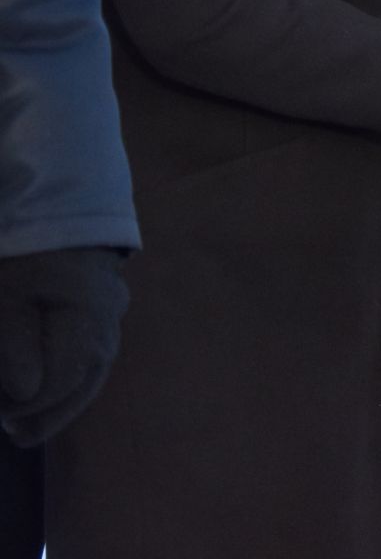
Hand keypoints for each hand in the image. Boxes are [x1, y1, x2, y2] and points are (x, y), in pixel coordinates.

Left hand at [0, 248, 129, 444]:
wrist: (55, 204)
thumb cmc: (22, 251)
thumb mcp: (5, 296)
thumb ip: (13, 345)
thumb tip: (25, 393)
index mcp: (87, 314)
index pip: (63, 377)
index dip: (29, 403)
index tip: (1, 414)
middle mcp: (109, 319)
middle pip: (85, 380)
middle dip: (49, 412)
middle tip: (15, 433)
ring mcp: (113, 314)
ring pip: (94, 371)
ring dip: (63, 402)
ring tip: (30, 424)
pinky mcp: (106, 310)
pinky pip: (94, 356)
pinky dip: (73, 380)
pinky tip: (51, 389)